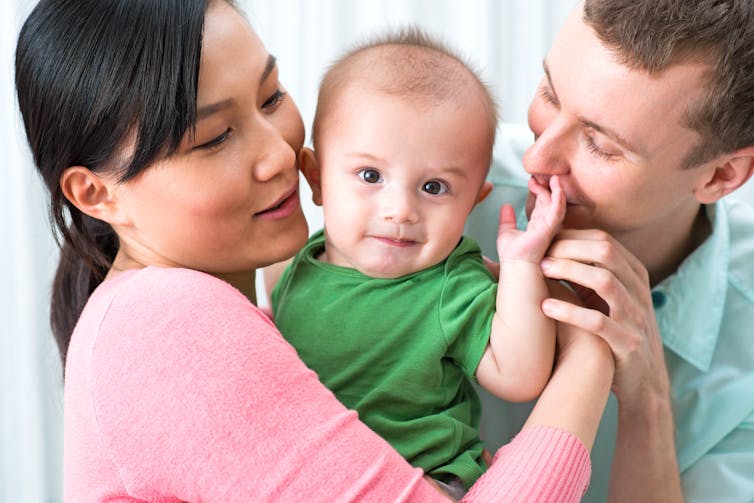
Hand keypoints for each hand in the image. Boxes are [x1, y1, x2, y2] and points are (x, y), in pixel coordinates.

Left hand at [496, 176, 564, 262]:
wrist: (514, 265)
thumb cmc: (513, 254)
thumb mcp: (506, 232)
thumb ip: (507, 219)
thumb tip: (505, 206)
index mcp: (537, 224)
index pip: (541, 203)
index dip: (538, 190)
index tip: (531, 181)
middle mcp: (546, 224)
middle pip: (549, 200)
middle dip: (545, 187)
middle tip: (537, 176)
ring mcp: (549, 226)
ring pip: (556, 203)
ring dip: (555, 189)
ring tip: (552, 177)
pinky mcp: (550, 228)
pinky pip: (558, 211)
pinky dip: (559, 199)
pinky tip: (557, 188)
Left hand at [538, 229, 669, 403]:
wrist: (643, 382)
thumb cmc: (614, 332)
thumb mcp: (605, 298)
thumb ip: (585, 274)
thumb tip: (548, 246)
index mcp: (633, 275)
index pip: (603, 240)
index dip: (571, 235)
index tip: (542, 238)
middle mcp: (637, 290)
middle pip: (605, 252)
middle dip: (568, 247)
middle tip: (538, 251)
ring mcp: (634, 317)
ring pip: (605, 281)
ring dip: (569, 271)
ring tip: (540, 270)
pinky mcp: (627, 344)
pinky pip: (599, 323)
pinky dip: (570, 312)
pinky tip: (546, 308)